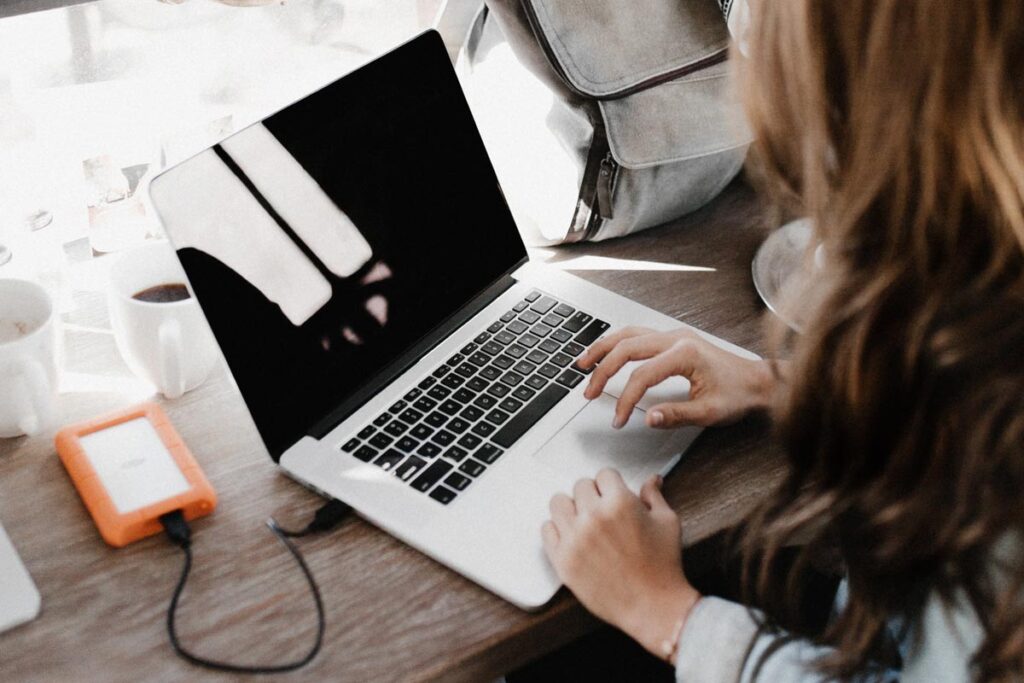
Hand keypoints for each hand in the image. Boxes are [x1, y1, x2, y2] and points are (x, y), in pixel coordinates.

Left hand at [542, 469, 699, 659]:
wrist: (652, 607)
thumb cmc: (663, 567)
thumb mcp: (667, 523)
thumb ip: (654, 496)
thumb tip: (652, 480)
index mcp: (620, 503)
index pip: (604, 474)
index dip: (612, 484)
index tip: (613, 494)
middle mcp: (593, 517)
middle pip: (580, 486)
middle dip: (593, 495)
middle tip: (602, 510)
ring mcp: (574, 538)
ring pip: (558, 503)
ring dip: (571, 508)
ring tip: (584, 520)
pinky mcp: (562, 559)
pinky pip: (547, 529)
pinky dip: (558, 530)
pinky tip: (572, 537)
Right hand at [579, 326, 775, 429]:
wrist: (758, 381)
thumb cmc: (739, 394)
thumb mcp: (710, 412)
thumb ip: (677, 415)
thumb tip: (648, 417)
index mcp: (685, 354)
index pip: (642, 375)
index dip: (625, 399)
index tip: (618, 419)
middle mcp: (676, 338)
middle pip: (627, 347)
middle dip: (603, 371)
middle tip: (589, 392)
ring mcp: (674, 335)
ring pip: (628, 334)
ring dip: (603, 348)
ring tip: (583, 364)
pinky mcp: (673, 339)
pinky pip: (637, 334)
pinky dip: (617, 343)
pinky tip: (606, 353)